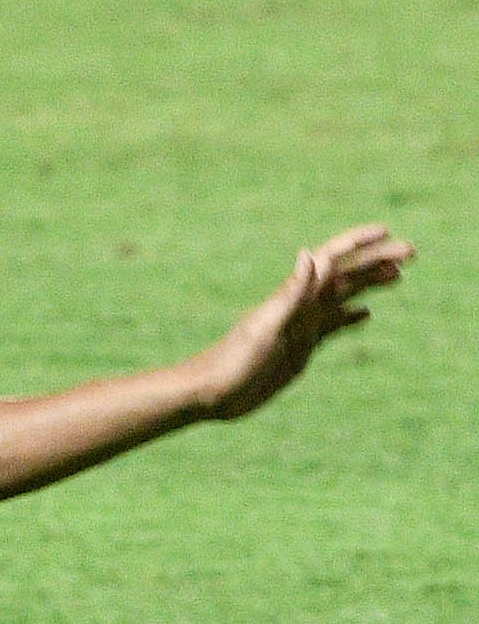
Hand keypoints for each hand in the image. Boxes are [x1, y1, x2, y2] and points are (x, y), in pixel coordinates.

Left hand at [191, 223, 412, 420]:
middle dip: (376, 261)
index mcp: (293, 298)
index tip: (387, 230)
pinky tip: (365, 314)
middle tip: (413, 251)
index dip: (357, 243)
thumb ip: (291, 294)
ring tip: (398, 274)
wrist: (211, 392)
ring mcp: (301, 326)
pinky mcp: (301, 348)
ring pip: (343, 297)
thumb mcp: (266, 327)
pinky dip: (350, 316)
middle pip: (345, 276)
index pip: (331, 260)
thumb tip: (309, 254)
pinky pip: (331, 326)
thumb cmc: (233, 362)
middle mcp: (299, 307)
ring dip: (369, 284)